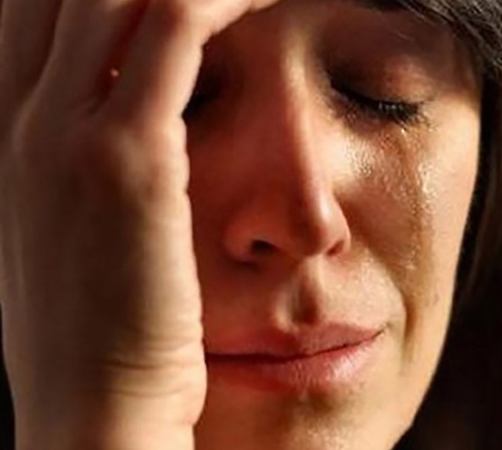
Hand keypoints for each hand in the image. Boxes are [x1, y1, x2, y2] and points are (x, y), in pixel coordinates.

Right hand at [0, 0, 279, 447]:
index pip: (37, 8)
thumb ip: (85, 175)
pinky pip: (176, 28)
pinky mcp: (126, 159)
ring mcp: (66, 135)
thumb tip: (139, 130)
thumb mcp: (75, 241)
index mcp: (13, 135)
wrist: (94, 416)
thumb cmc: (101, 336)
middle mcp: (25, 120)